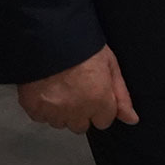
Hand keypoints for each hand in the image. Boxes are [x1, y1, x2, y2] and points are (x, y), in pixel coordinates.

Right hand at [17, 46, 138, 133]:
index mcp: (98, 101)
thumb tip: (132, 119)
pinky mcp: (32, 108)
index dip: (102, 109)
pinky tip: (47, 90)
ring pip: (60, 123)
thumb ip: (121, 96)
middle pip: (81, 126)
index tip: (97, 96)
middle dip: (82, 113)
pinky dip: (43, 108)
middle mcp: (76, 111)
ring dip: (62, 112)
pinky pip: (41, 117)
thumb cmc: (83, 47)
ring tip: (62, 89)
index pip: (104, 122)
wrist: (47, 37)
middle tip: (78, 91)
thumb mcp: (111, 65)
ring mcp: (52, 111)